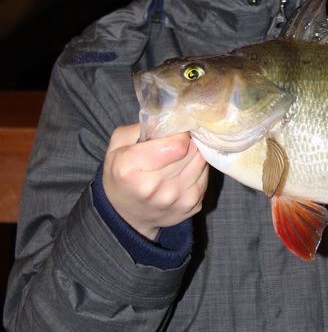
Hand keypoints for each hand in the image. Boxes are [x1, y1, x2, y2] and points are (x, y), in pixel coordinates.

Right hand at [103, 124, 208, 240]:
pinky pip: (205, 175)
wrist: (127, 216)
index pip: (177, 144)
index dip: (180, 133)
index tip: (175, 132)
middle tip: (178, 142)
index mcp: (131, 168)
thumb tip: (171, 115)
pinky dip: (197, 169)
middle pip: (192, 151)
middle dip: (188, 142)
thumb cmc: (121, 175)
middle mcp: (155, 187)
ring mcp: (176, 199)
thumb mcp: (118, 146)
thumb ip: (141, 126)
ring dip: (194, 154)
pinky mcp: (191, 206)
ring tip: (180, 156)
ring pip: (202, 161)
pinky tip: (183, 171)